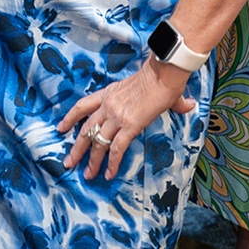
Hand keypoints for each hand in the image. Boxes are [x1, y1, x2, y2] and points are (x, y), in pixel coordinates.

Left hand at [58, 58, 195, 181]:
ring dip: (91, 161)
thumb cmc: (160, 77)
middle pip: (85, 129)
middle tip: (67, 162)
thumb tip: (187, 104)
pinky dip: (112, 163)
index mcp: (107, 93)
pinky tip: (109, 174)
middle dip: (75, 148)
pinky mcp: (129, 125)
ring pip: (97, 142)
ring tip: (87, 175)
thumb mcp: (147, 85)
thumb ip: (158, 98)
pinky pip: (116, 148)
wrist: (163, 73)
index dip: (70, 118)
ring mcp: (116, 115)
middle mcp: (107, 105)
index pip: (82, 106)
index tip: (60, 128)